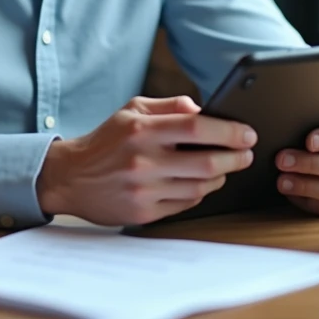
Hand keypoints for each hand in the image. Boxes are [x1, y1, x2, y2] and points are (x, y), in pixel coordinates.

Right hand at [36, 96, 257, 225]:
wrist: (70, 177)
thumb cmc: (106, 140)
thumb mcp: (132, 110)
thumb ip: (168, 105)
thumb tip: (201, 109)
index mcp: (141, 130)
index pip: (195, 127)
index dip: (228, 131)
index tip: (247, 133)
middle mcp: (142, 161)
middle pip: (205, 163)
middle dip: (235, 158)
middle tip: (246, 153)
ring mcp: (143, 190)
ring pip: (199, 187)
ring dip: (220, 177)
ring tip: (226, 167)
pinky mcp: (142, 213)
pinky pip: (185, 204)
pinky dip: (200, 193)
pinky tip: (202, 183)